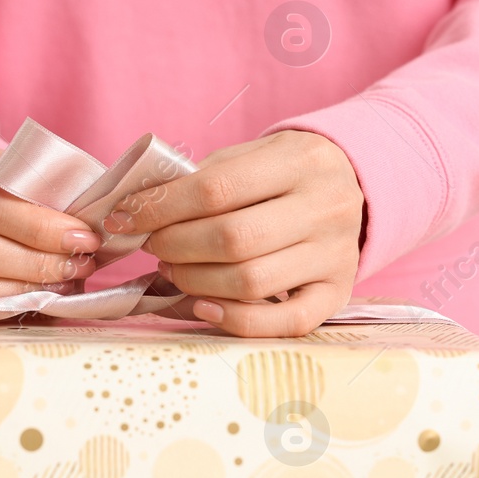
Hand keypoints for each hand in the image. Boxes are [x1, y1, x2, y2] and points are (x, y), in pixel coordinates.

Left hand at [105, 131, 363, 336]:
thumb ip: (202, 179)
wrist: (352, 185)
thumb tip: (137, 211)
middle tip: (152, 246)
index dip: (160, 207)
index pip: (215, 189)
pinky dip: (236, 319)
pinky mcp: (337, 293)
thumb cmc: (282, 173)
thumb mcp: (250, 156)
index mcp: (301, 161)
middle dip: (175, 247)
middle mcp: (326, 208)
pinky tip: (203, 306)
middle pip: (232, 239)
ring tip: (172, 271)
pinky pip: (284, 321)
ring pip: (251, 281)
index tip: (125, 217)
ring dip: (195, 281)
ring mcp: (336, 254)